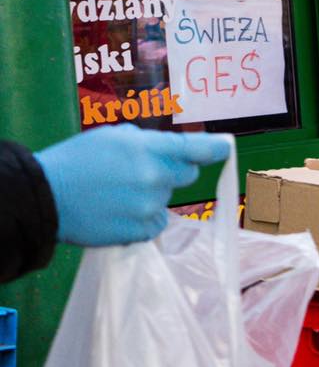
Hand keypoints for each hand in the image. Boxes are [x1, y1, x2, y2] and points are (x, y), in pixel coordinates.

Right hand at [35, 125, 231, 246]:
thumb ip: (143, 141)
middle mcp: (154, 175)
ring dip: (150, 196)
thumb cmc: (74, 161)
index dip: (214, 148)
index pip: (195, 148)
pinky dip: (144, 219)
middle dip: (170, 172)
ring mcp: (150, 205)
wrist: (45, 197)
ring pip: (167, 199)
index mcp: (147, 148)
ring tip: (117, 194)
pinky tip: (119, 212)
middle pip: (186, 175)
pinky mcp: (142, 229)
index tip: (225, 147)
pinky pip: (157, 222)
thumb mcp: (108, 137)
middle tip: (139, 174)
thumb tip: (165, 147)